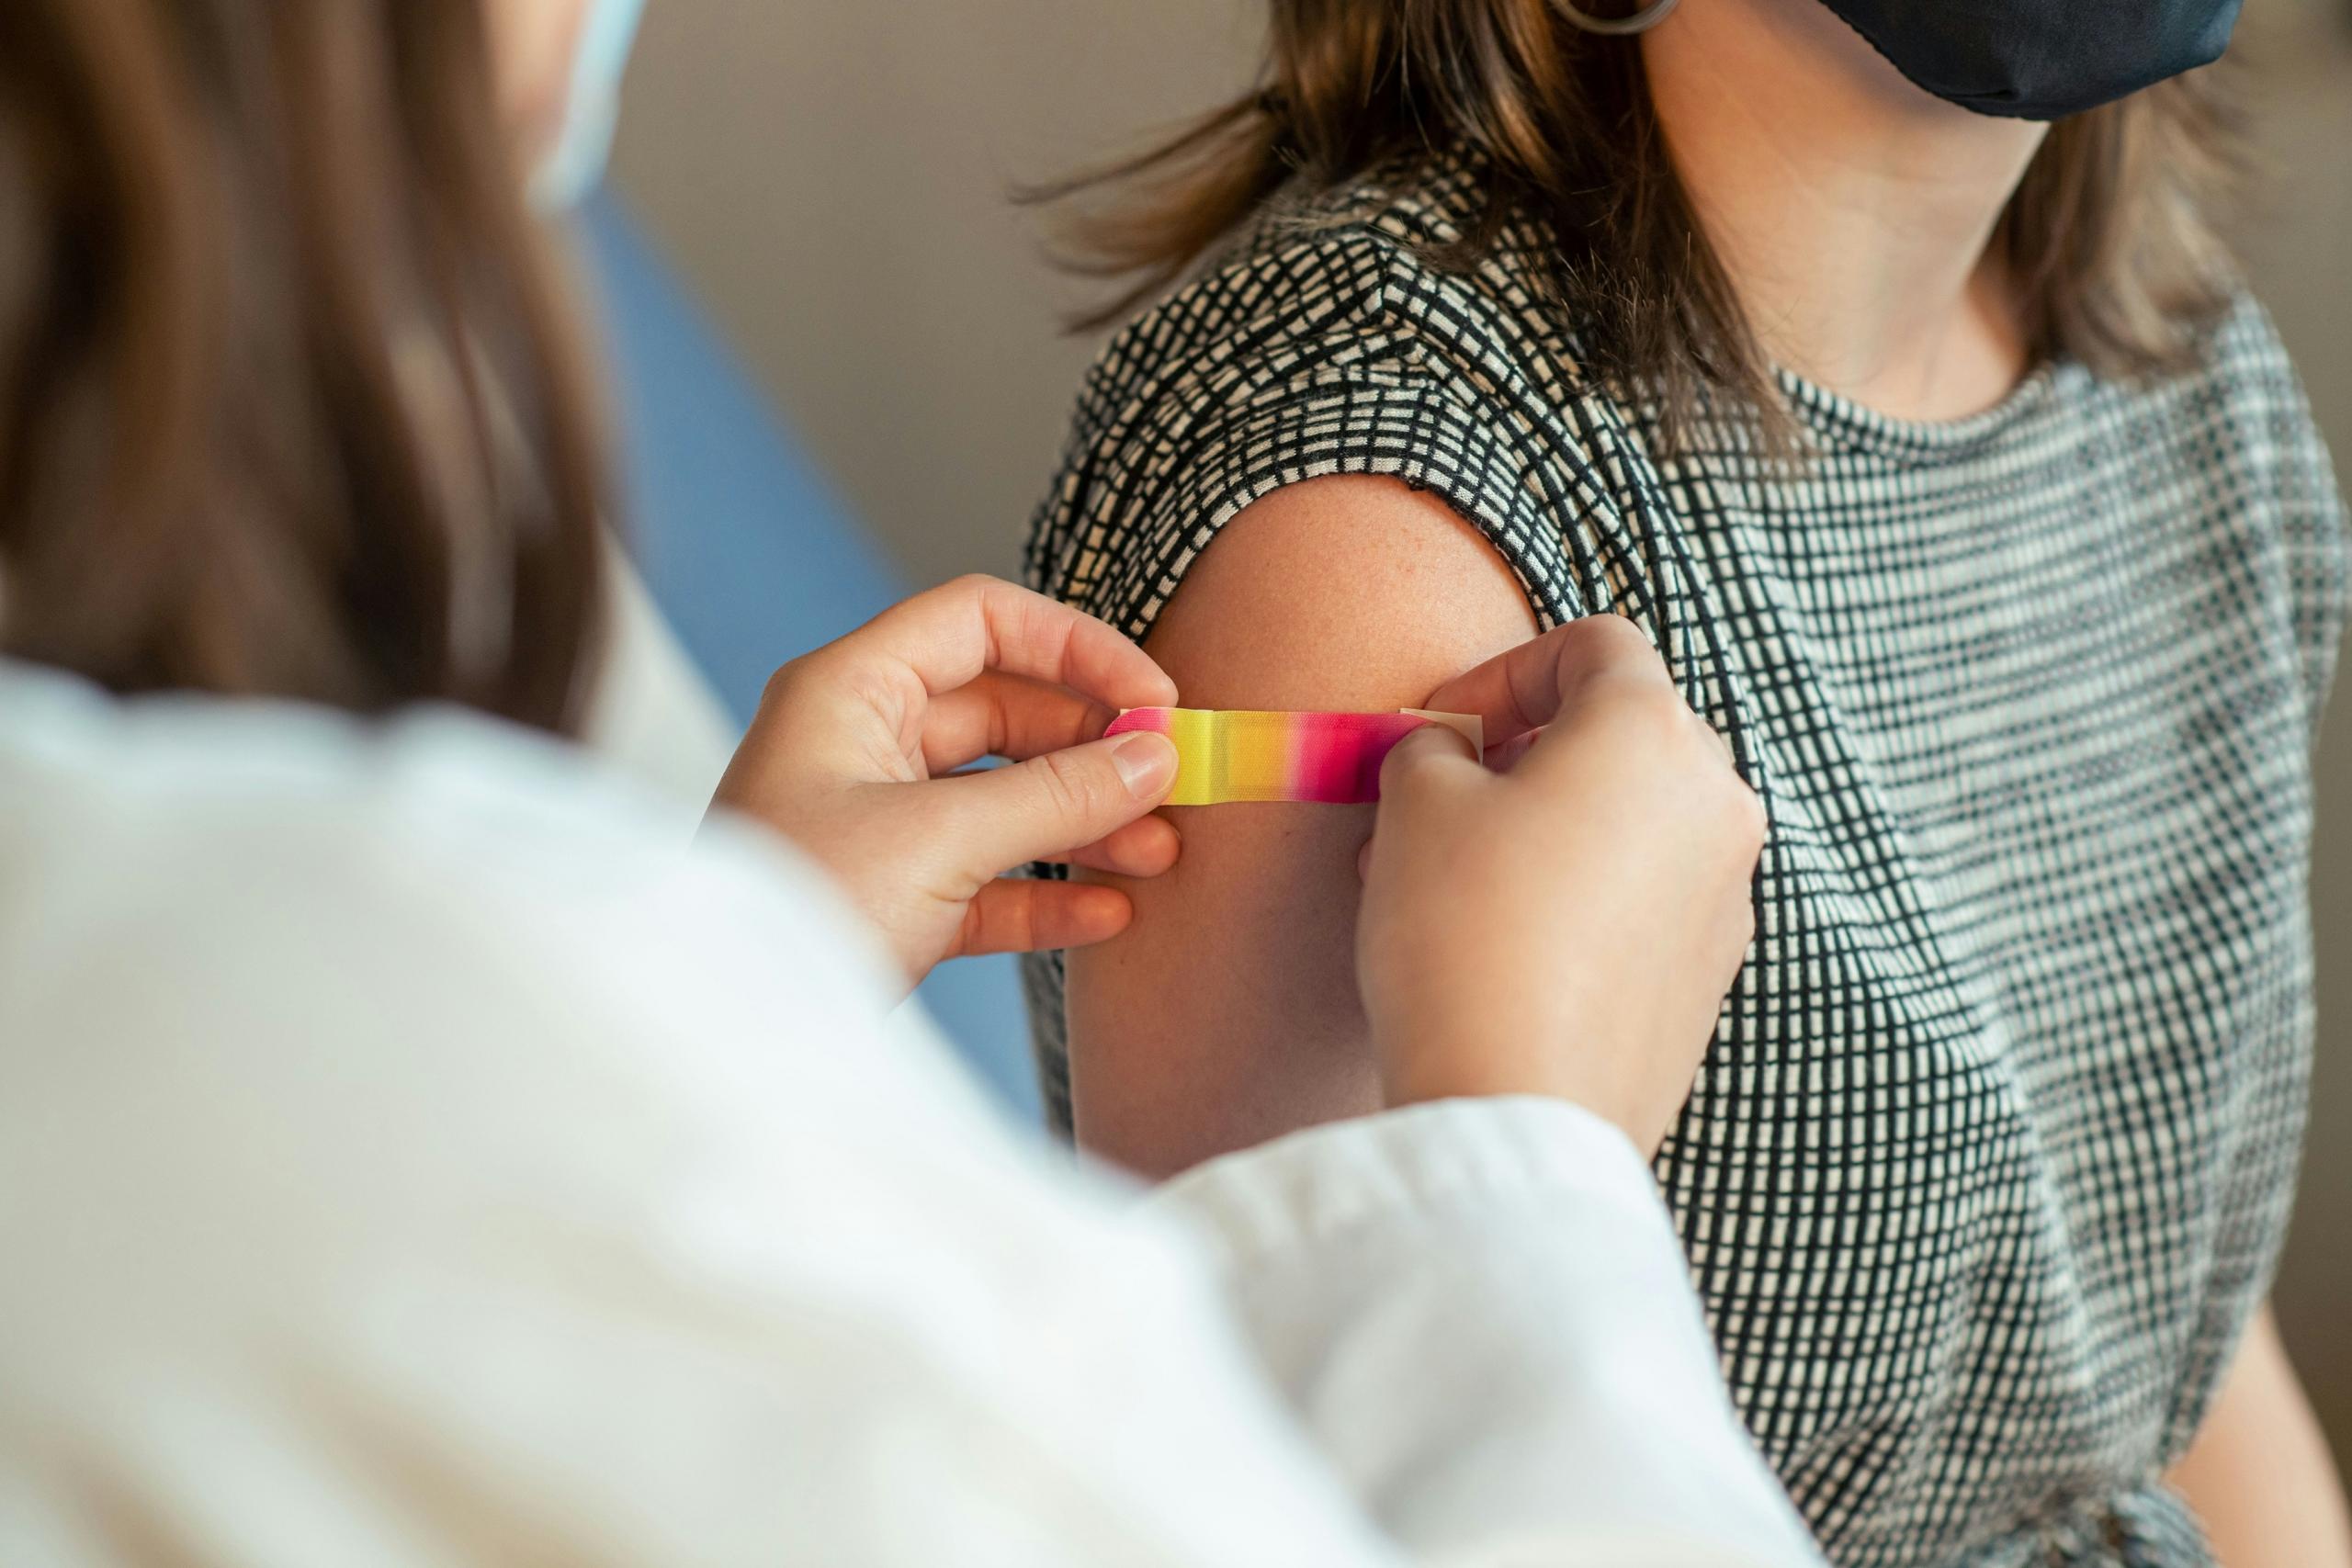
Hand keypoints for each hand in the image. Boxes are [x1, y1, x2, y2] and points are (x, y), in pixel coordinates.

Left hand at [712, 576, 1181, 986]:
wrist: (715, 1031)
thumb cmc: (796, 910)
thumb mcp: (938, 841)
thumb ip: (1055, 795)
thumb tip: (1154, 756)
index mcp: (850, 691)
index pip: (981, 621)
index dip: (1076, 647)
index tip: (1153, 699)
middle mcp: (861, 742)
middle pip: (1006, 711)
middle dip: (1094, 748)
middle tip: (1174, 781)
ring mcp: (877, 822)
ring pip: (1004, 798)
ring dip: (1085, 822)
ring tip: (1161, 852)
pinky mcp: (891, 900)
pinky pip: (987, 879)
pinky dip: (1048, 892)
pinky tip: (1110, 912)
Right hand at [1356, 616, 1765, 1153]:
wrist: (1518, 1107)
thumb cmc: (1466, 934)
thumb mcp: (1415, 803)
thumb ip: (1432, 748)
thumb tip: (1446, 757)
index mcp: (1655, 733)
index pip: (1594, 643)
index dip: (1502, 669)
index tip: (1439, 727)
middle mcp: (1717, 802)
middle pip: (1623, 731)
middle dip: (1524, 751)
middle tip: (1440, 797)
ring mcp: (1727, 895)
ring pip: (1631, 821)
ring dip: (1545, 826)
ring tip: (1449, 880)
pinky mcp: (1710, 977)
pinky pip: (1643, 900)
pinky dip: (1579, 895)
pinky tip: (1498, 945)